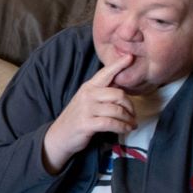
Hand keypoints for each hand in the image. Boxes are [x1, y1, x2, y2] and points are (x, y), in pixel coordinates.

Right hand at [41, 49, 136, 172]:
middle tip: (133, 114)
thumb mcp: (87, 101)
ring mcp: (86, 109)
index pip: (106, 73)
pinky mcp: (87, 123)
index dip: (119, 64)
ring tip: (131, 124)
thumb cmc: (77, 118)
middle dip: (130, 106)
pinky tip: (126, 129)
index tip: (130, 57)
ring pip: (117, 110)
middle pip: (118, 94)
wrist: (59, 136)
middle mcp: (87, 95)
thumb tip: (122, 87)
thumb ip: (102, 93)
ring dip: (128, 119)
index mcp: (88, 87)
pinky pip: (111, 123)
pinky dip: (122, 127)